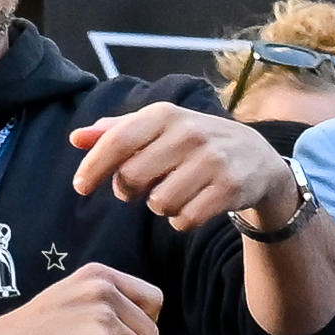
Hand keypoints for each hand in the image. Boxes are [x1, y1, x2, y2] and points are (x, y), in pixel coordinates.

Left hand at [70, 103, 296, 232]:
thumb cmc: (195, 143)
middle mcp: (191, 133)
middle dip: (129, 190)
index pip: (118, 140)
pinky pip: (184, 219)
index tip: (80, 187)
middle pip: (132, 177)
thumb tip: (76, 138)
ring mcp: (213, 160)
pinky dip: (182, 220)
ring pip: (158, 202)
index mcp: (168, 114)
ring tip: (176, 193)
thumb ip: (117, 132)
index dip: (93, 167)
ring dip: (160, 206)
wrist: (259, 157)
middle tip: (143, 187)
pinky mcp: (230, 188)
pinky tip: (194, 205)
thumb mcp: (161, 128)